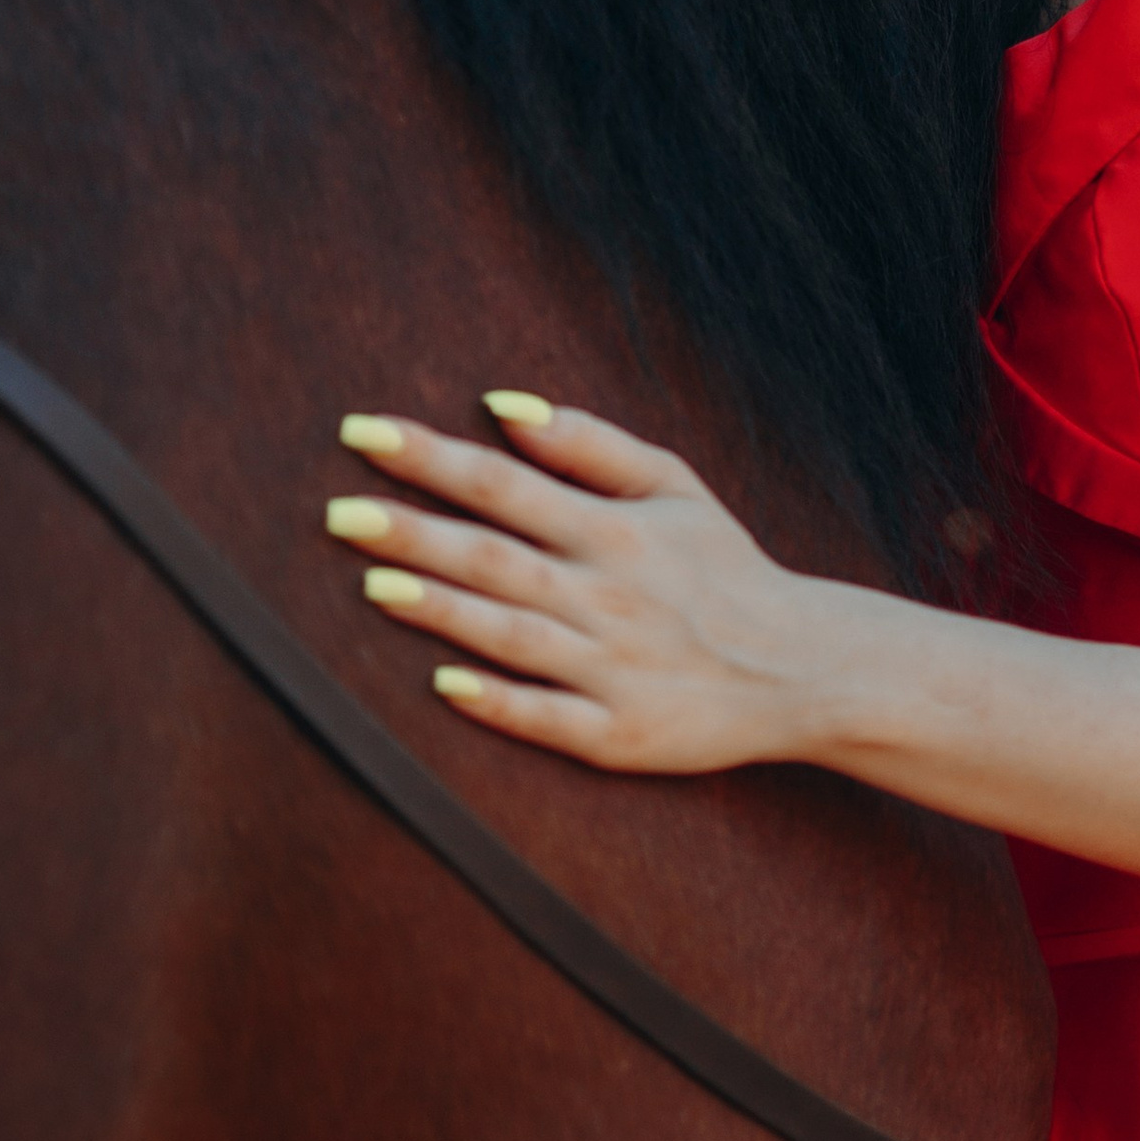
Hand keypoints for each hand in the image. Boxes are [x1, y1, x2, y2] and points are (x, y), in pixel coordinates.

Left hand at [325, 396, 824, 772]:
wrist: (801, 666)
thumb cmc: (724, 568)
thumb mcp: (675, 485)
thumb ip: (590, 444)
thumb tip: (504, 405)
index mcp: (615, 529)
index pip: (504, 482)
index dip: (429, 456)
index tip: (362, 432)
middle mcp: (608, 594)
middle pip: (494, 556)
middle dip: (412, 530)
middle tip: (338, 511)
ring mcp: (611, 668)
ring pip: (511, 632)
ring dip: (441, 608)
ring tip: (374, 582)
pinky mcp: (618, 734)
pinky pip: (547, 718)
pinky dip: (498, 701)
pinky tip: (444, 685)